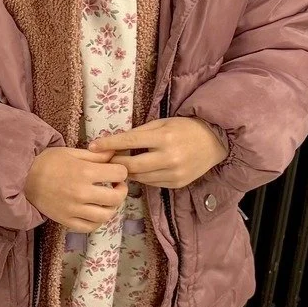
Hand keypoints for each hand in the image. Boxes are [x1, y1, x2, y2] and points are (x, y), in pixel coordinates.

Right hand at [24, 147, 127, 233]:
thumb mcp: (71, 152)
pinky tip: (94, 212)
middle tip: (116, 186)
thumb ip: (96, 155)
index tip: (116, 171)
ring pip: (106, 215)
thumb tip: (115, 153)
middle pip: (116, 197)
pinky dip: (97, 221)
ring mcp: (73, 209)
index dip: (121, 171)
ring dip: (111, 207)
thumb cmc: (47, 161)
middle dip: (121, 190)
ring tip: (106, 200)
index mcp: (84, 172)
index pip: (119, 174)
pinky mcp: (65, 220)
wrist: (22, 177)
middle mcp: (81, 193)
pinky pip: (89, 227)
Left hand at [90, 118, 226, 188]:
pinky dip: (142, 177)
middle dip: (115, 163)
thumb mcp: (161, 123)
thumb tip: (113, 143)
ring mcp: (174, 173)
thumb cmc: (184, 127)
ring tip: (120, 165)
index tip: (92, 146)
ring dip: (127, 172)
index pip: (129, 142)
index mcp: (164, 138)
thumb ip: (138, 133)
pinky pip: (151, 183)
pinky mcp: (177, 183)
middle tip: (105, 160)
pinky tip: (138, 171)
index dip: (108, 144)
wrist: (214, 141)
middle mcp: (169, 157)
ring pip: (139, 177)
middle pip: (131, 165)